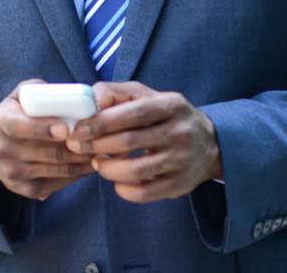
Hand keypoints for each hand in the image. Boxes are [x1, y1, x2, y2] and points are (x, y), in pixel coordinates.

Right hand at [0, 79, 96, 200]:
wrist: (0, 144)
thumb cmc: (18, 114)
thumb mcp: (21, 96)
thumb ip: (37, 90)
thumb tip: (63, 94)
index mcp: (1, 121)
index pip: (19, 126)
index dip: (43, 128)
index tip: (66, 128)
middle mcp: (2, 150)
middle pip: (45, 151)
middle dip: (75, 146)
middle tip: (97, 139)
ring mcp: (13, 172)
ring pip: (57, 168)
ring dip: (81, 160)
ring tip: (99, 150)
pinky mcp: (25, 189)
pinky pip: (58, 183)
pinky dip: (77, 174)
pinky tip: (88, 164)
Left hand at [69, 81, 222, 202]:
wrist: (208, 143)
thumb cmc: (163, 115)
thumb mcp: (145, 95)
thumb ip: (114, 92)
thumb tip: (90, 101)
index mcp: (171, 105)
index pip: (133, 113)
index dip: (102, 122)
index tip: (79, 129)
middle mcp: (180, 132)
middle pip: (130, 142)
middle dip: (96, 145)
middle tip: (78, 146)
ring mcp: (182, 161)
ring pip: (135, 170)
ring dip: (107, 169)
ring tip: (97, 163)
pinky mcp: (180, 185)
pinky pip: (145, 193)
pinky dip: (123, 189)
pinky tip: (116, 180)